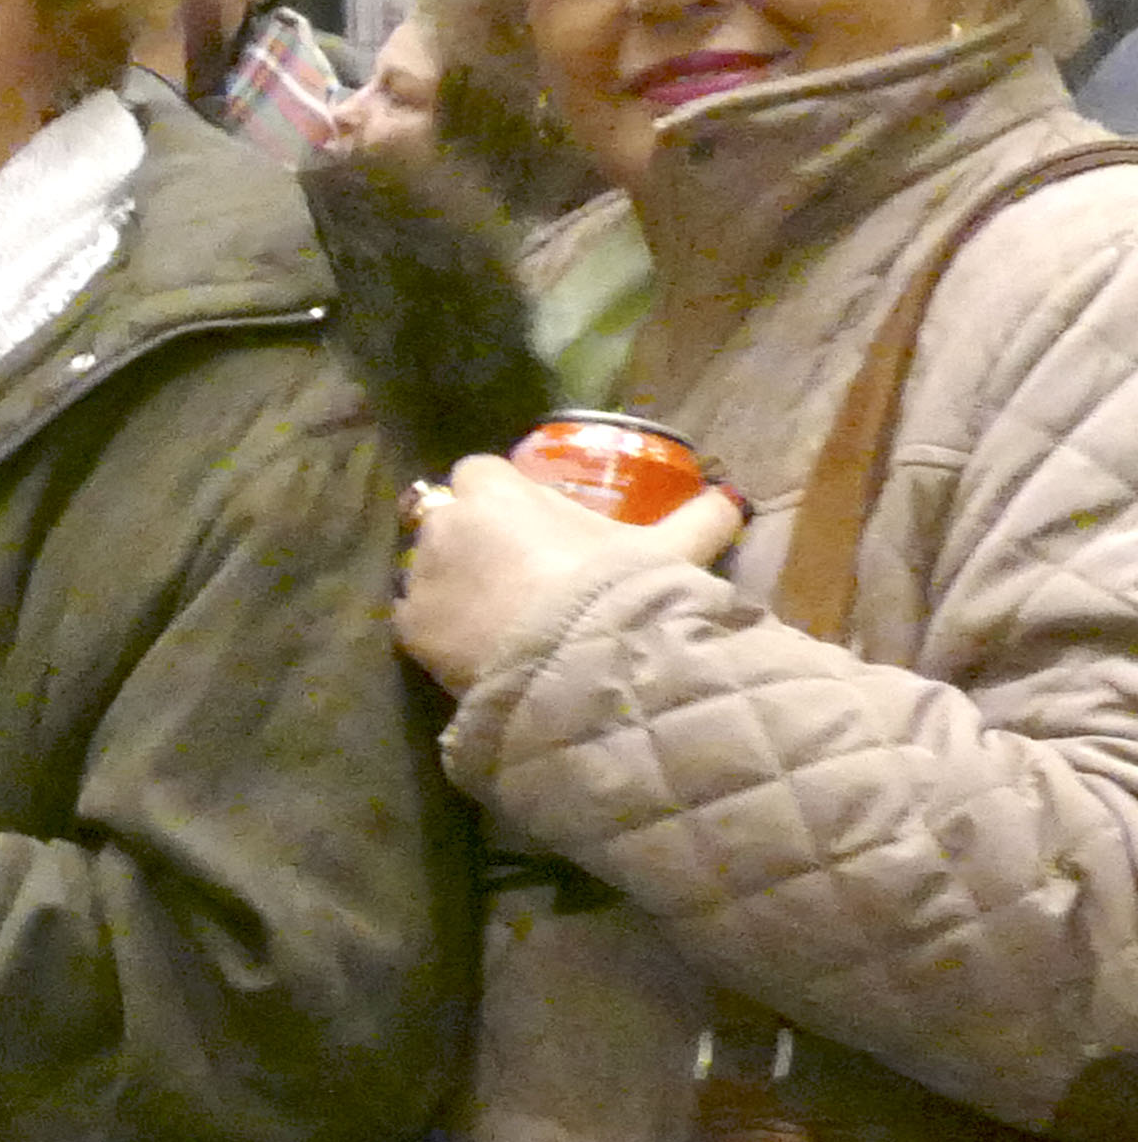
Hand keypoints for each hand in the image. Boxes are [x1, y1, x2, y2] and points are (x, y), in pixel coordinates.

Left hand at [392, 453, 742, 694]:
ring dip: (453, 581)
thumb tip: (733, 499)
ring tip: (499, 614)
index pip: (481, 471)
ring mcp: (421, 577)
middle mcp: (445, 524)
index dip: (503, 496)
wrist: (582, 670)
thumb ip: (697, 520)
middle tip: (517, 572)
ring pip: (427, 567)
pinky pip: (416, 618)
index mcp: (496, 492)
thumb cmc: (621, 594)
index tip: (531, 524)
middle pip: (446, 517)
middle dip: (472, 536)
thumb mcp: (666, 551)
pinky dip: (439, 628)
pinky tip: (477, 647)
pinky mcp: (408, 629)